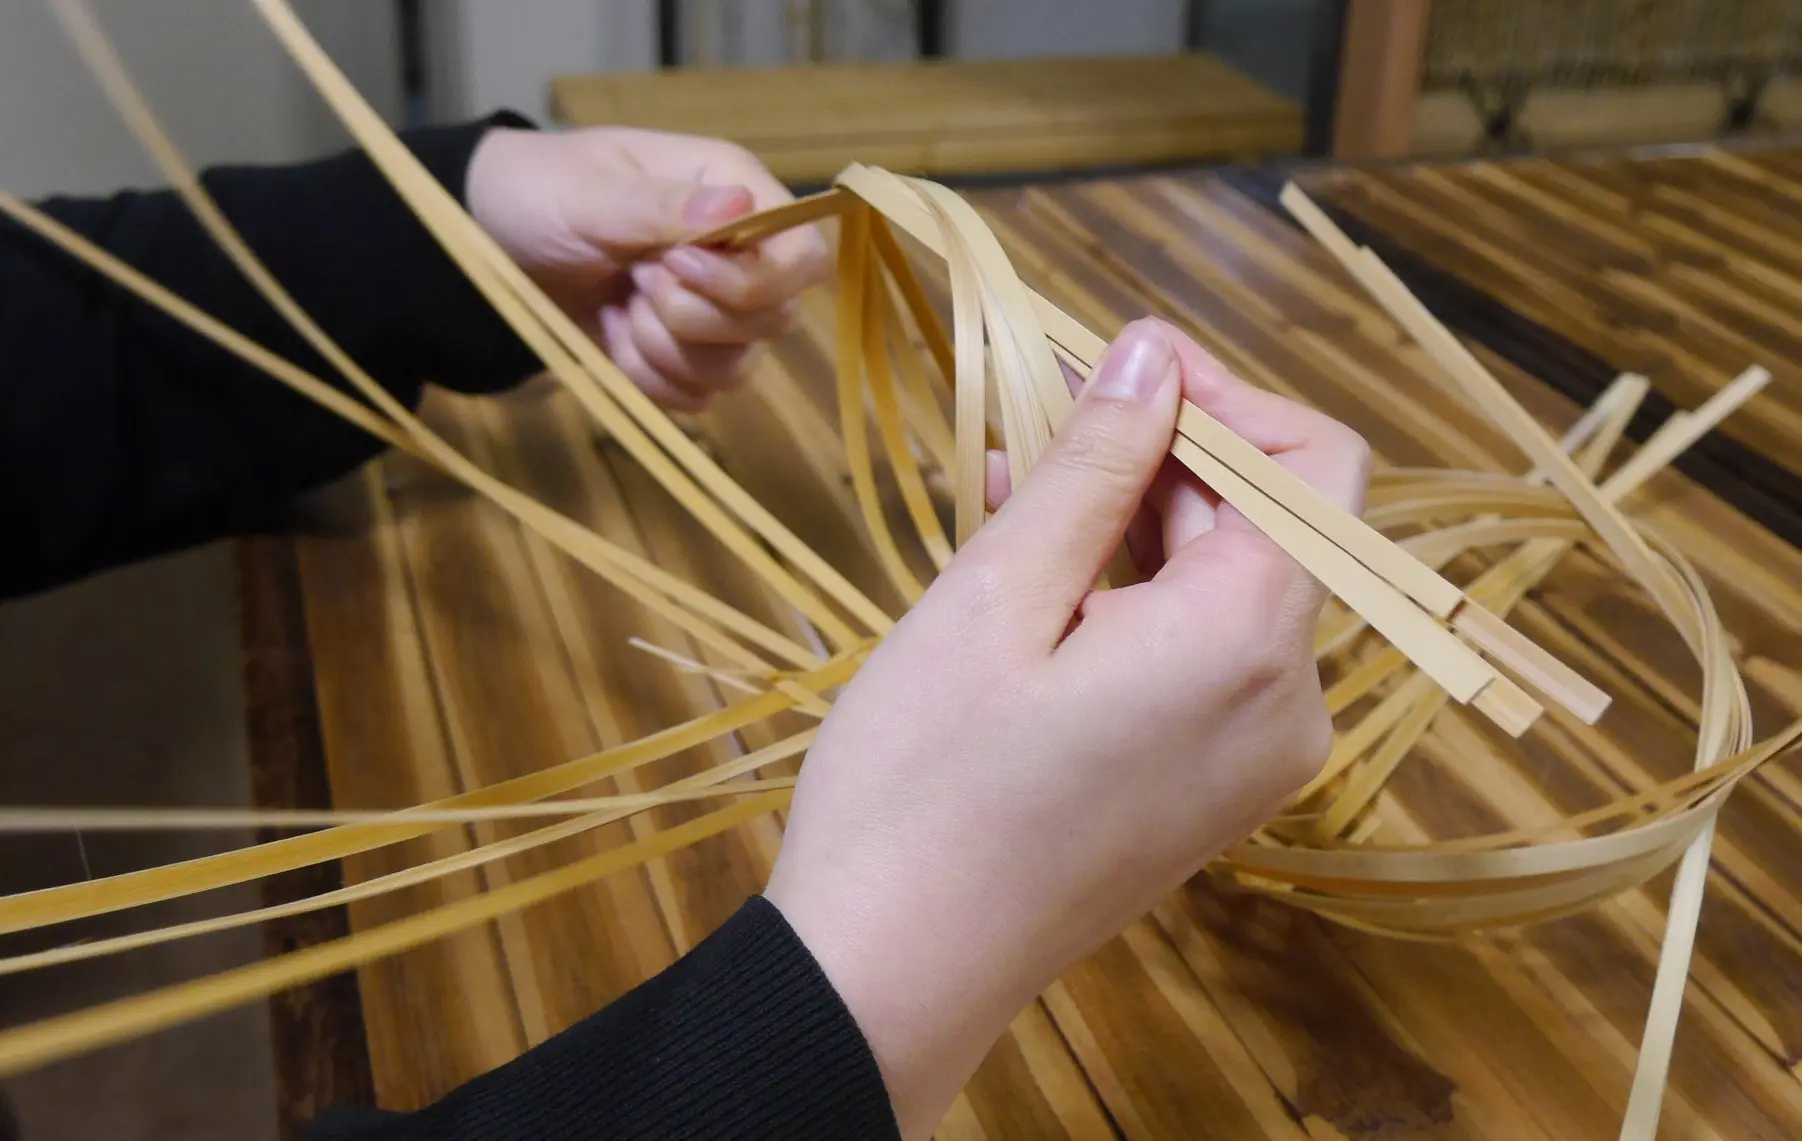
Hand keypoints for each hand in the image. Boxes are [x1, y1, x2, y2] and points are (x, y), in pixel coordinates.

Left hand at [466, 126, 828, 409]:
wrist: (491, 241)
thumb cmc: (542, 192)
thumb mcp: (590, 192)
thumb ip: (661, 206)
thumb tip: (739, 206)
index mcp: (733, 193)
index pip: (803, 257)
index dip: (753, 280)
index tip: (677, 266)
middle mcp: (740, 255)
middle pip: (775, 321)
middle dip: (692, 318)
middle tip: (634, 279)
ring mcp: (716, 312)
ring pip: (735, 369)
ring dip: (662, 349)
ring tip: (618, 306)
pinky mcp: (685, 356)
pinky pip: (695, 396)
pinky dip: (645, 377)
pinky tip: (612, 334)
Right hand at [764, 318, 1370, 1137]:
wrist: (893, 970)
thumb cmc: (925, 778)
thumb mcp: (1000, 594)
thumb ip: (1096, 462)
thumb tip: (1150, 350)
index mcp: (1252, 641)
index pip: (1315, 463)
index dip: (1224, 394)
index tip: (1115, 362)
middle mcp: (1288, 703)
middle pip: (1272, 522)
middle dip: (1164, 453)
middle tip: (1038, 420)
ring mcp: (1255, 759)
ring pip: (1227, 587)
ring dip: (1136, 522)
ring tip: (1013, 494)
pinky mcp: (1211, 792)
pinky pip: (1200, 657)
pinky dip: (1133, 598)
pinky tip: (1033, 577)